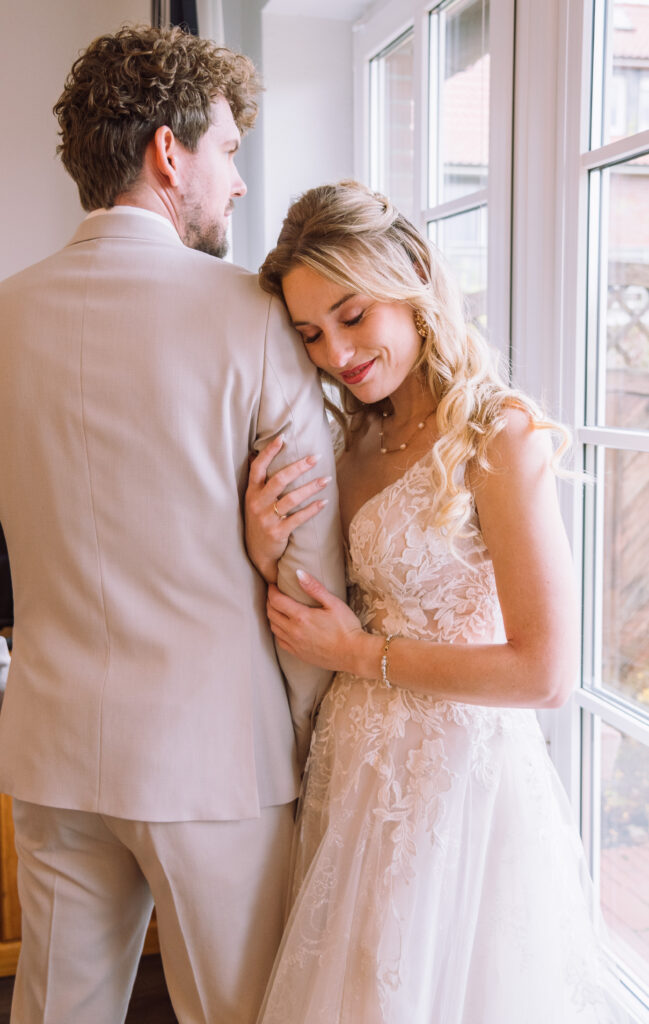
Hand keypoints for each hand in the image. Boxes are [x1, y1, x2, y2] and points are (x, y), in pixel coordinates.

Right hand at [245, 435, 331, 582]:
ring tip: (326, 479)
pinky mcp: (277, 533)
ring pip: (291, 499)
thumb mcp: (254, 500)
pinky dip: (312, 509)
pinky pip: (298, 518)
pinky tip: (324, 502)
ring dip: (311, 487)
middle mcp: (257, 503)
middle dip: (299, 467)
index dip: (269, 452)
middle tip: (315, 458)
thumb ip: (259, 481)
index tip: (282, 438)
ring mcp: (267, 519)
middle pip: (279, 480)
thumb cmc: (259, 520)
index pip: (258, 468)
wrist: (257, 553)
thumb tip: (259, 454)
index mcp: (252, 492)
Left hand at [267, 570, 366, 671]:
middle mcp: (294, 631)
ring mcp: (295, 644)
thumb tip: (298, 573)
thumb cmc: (346, 627)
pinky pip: (280, 641)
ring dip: (272, 616)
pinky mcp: (298, 654)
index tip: (273, 584)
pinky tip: (283, 627)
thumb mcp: (333, 603)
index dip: (272, 590)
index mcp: (301, 617)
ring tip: (277, 608)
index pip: (276, 600)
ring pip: (273, 628)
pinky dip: (277, 631)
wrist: (353, 654)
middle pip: (271, 614)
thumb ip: (314, 588)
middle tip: (274, 594)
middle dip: (270, 601)